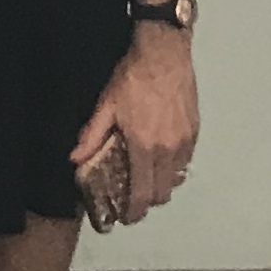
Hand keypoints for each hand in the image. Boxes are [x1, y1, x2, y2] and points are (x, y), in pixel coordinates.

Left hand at [72, 32, 196, 219]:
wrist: (164, 52)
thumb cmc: (132, 78)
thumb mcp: (106, 105)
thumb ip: (92, 135)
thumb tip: (75, 160)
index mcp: (144, 147)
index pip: (143, 193)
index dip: (135, 211)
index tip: (128, 217)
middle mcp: (168, 150)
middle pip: (163, 192)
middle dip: (148, 200)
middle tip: (134, 195)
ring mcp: (185, 141)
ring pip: (176, 177)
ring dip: (163, 183)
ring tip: (148, 175)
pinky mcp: (195, 130)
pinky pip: (186, 160)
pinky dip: (174, 166)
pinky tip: (162, 155)